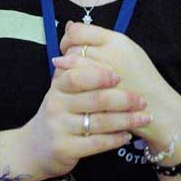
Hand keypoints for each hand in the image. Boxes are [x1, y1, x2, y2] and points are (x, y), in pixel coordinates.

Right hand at [16, 59, 150, 179]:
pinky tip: (127, 135)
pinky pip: (95, 143)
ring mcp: (59, 128)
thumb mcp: (61, 89)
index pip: (77, 77)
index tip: (119, 76)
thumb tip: (79, 31)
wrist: (36, 147)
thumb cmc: (59, 113)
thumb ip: (75, 67)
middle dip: (123, 99)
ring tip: (144, 118)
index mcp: (57, 87)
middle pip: (94, 99)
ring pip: (99, 122)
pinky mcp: (64, 149)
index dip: (99, 75)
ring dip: (126, 120)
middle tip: (142, 100)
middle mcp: (56, 106)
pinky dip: (114, 139)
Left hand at [56, 21, 180, 152]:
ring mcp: (106, 75)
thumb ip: (98, 39)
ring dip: (66, 73)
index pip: (79, 31)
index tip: (69, 48)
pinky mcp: (101, 96)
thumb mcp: (125, 51)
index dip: (68, 39)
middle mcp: (111, 54)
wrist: (160, 109)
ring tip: (70, 79)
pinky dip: (70, 89)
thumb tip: (69, 26)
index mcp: (117, 40)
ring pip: (72, 69)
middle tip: (66, 66)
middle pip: (73, 49)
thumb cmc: (141, 80)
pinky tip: (73, 92)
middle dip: (66, 58)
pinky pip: (75, 88)